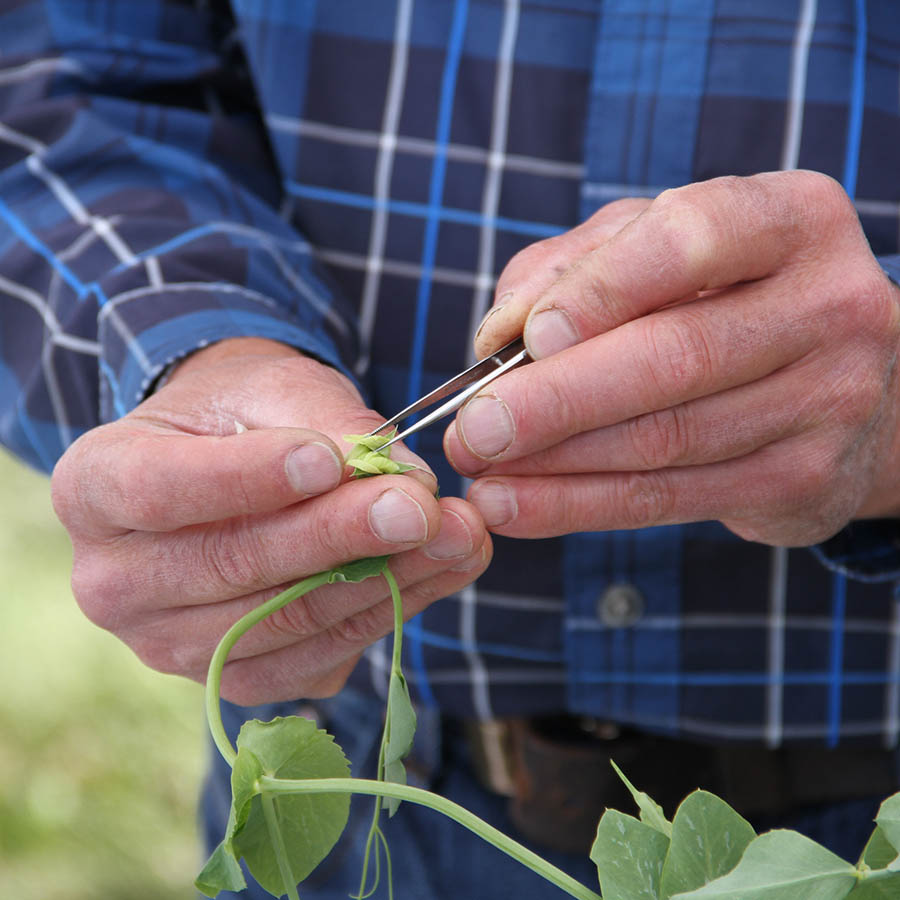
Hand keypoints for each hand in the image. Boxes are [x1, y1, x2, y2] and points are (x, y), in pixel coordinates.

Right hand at [51, 338, 490, 704]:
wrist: (234, 463)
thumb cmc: (243, 413)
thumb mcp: (274, 388)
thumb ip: (328, 424)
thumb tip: (406, 482)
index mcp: (94, 487)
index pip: (158, 490)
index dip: (247, 480)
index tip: (330, 461)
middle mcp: (114, 582)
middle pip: (230, 567)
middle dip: (339, 536)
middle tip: (421, 506)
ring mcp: (171, 644)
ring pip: (285, 621)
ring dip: (384, 580)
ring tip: (459, 535)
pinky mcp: (236, 676)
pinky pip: (316, 656)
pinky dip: (386, 612)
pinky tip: (440, 571)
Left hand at [444, 171, 899, 545]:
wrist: (836, 382)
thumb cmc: (719, 299)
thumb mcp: (650, 253)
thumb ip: (569, 271)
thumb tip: (497, 338)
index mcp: (790, 220)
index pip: (689, 239)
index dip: (601, 291)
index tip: (526, 338)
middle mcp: (829, 304)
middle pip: (677, 356)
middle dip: (559, 399)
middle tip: (474, 428)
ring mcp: (830, 398)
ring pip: (668, 438)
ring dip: (557, 464)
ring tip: (479, 473)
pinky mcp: (805, 479)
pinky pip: (673, 499)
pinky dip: (580, 507)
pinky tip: (516, 509)